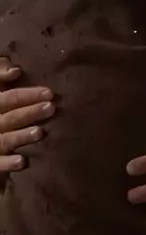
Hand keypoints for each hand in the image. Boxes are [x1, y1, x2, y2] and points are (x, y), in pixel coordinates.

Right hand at [0, 57, 54, 173]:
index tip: (50, 93)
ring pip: (4, 139)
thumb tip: (15, 70)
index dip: (28, 95)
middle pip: (9, 117)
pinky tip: (22, 162)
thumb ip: (0, 74)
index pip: (9, 98)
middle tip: (51, 108)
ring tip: (40, 132)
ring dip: (21, 136)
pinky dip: (7, 163)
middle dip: (30, 112)